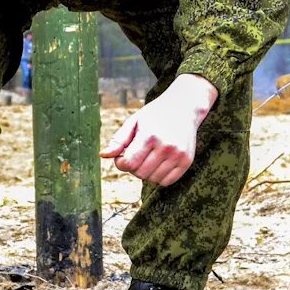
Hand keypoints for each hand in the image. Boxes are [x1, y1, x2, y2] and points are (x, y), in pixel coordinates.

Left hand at [99, 74, 218, 185]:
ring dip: (146, 172)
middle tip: (136, 155)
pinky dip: (158, 177)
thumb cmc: (154, 115)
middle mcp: (166, 146)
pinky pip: (167, 181)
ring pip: (153, 179)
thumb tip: (102, 155)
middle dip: (133, 167)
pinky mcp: (187, 161)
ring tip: (147, 158)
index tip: (122, 156)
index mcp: (150, 136)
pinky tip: (157, 163)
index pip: (129, 163)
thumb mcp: (133, 122)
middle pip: (140, 173)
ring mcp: (178, 155)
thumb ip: (118, 140)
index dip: (120, 163)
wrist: (183, 108)